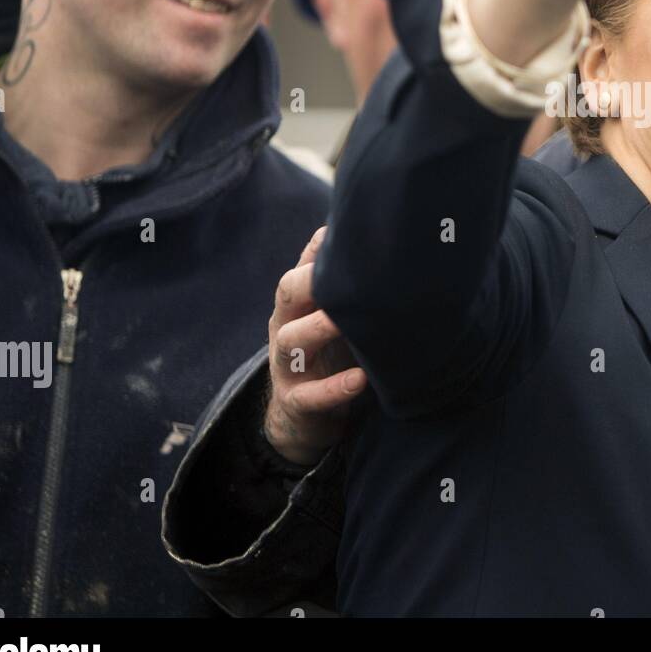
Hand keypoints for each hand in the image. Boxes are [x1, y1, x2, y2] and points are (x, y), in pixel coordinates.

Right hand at [263, 226, 366, 465]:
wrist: (304, 418)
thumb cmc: (328, 354)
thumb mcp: (331, 317)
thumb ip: (342, 284)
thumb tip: (364, 236)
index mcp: (297, 304)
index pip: (303, 267)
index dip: (321, 249)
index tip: (350, 232)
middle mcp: (286, 328)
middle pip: (288, 293)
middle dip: (310, 279)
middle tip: (345, 270)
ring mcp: (287, 367)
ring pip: (290, 341)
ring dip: (318, 328)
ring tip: (345, 321)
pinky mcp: (296, 402)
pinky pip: (310, 396)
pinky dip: (334, 388)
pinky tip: (360, 380)